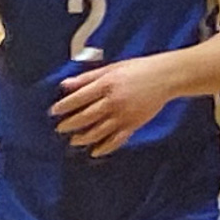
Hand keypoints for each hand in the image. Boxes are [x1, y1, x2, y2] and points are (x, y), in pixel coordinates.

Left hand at [50, 56, 175, 156]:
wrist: (166, 77)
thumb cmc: (139, 69)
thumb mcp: (111, 67)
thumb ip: (87, 77)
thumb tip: (65, 84)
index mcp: (106, 84)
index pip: (79, 98)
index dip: (64, 106)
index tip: (53, 112)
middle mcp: (113, 101)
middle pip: (86, 116)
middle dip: (70, 124)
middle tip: (59, 129)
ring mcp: (124, 115)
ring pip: (98, 131)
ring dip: (83, 138)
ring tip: (74, 141)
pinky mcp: (134, 124)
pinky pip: (116, 139)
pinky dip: (105, 147)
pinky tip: (95, 151)